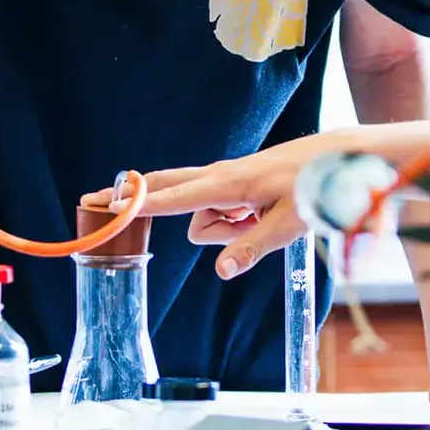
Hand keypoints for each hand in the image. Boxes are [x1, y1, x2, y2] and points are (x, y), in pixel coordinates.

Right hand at [100, 133, 348, 280]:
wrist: (336, 157)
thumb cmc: (313, 188)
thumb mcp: (287, 225)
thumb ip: (251, 248)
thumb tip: (220, 271)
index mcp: (228, 184)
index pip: (174, 198)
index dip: (140, 204)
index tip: (108, 205)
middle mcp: (221, 176)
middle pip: (167, 187)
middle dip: (134, 195)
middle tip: (93, 199)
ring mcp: (228, 178)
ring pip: (203, 214)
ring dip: (223, 227)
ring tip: (262, 222)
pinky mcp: (237, 182)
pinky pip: (220, 210)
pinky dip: (234, 220)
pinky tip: (262, 217)